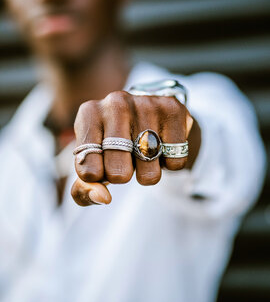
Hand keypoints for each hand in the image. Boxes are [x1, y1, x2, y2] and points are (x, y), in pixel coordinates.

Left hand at [71, 91, 195, 205]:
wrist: (147, 113)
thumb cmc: (113, 144)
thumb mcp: (91, 163)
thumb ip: (84, 189)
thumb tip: (103, 198)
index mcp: (89, 114)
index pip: (88, 169)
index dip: (98, 177)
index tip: (101, 166)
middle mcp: (116, 103)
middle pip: (118, 172)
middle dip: (122, 176)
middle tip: (124, 161)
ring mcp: (146, 104)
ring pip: (149, 171)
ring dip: (147, 172)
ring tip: (143, 154)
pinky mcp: (172, 110)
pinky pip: (174, 163)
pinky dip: (169, 165)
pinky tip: (162, 146)